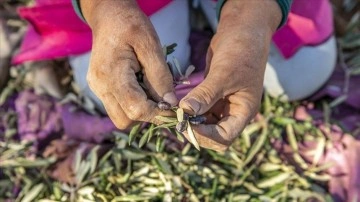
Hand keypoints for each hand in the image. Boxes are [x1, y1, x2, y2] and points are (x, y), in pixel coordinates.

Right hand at [80, 0, 177, 128]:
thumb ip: (160, 75)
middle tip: (162, 99)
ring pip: (120, 117)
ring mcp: (97, 89)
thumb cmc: (131, 25)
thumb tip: (170, 103)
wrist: (109, 17)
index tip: (173, 108)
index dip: (157, 114)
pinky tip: (141, 86)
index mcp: (111, 74)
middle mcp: (100, 86)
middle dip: (147, 114)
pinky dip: (132, 103)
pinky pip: (117, 107)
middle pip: (125, 119)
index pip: (135, 109)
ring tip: (151, 90)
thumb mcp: (150, 44)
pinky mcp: (99, 89)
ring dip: (139, 110)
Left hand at [180, 0, 281, 151]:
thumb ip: (205, 95)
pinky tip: (176, 103)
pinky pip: (199, 109)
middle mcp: (233, 112)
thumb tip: (185, 112)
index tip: (184, 123)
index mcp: (244, 111)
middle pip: (213, 134)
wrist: (243, 31)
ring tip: (172, 112)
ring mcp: (223, 104)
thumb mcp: (224, 74)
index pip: (224, 137)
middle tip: (174, 119)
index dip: (205, 135)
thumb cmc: (240, 51)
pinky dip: (188, 109)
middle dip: (194, 129)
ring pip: (204, 123)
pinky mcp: (213, 95)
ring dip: (189, 120)